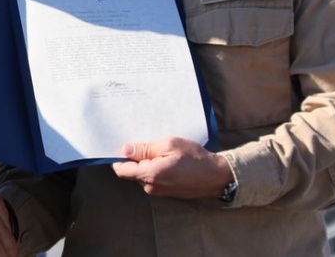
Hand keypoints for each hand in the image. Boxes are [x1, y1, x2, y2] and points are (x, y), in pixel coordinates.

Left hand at [111, 137, 232, 199]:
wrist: (216, 176)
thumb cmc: (194, 158)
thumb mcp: (169, 145)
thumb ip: (145, 148)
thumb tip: (125, 149)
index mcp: (149, 174)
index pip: (121, 170)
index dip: (118, 158)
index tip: (121, 145)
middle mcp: (151, 186)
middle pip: (131, 172)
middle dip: (133, 159)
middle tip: (143, 143)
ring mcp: (159, 191)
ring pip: (142, 175)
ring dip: (145, 163)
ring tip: (158, 149)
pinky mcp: (166, 192)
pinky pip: (152, 179)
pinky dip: (154, 169)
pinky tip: (164, 159)